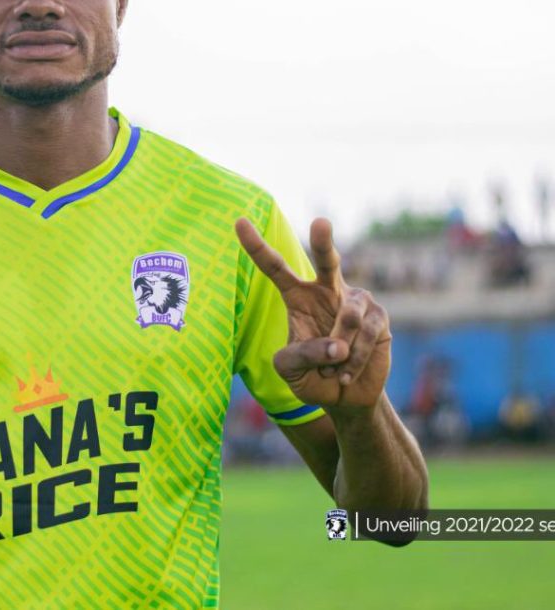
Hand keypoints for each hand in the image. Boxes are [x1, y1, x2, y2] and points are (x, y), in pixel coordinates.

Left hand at [235, 217, 390, 410]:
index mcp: (297, 296)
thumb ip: (301, 355)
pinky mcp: (379, 316)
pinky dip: (354, 360)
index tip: (238, 221)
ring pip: (348, 318)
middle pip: (326, 260)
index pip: (274, 267)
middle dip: (324, 241)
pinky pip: (367, 334)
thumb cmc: (311, 375)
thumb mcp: (289, 369)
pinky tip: (347, 372)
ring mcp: (355, 300)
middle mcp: (326, 290)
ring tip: (332, 369)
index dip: (256, 246)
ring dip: (338, 353)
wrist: (345, 395)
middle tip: (320, 222)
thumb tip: (337, 346)